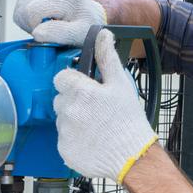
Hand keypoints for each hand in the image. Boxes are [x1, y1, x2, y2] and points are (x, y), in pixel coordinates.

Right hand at [13, 0, 106, 45]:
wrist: (90, 15)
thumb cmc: (87, 26)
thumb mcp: (79, 34)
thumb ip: (59, 34)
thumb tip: (37, 33)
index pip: (31, 12)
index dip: (36, 27)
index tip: (52, 30)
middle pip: (24, 9)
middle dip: (34, 24)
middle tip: (52, 27)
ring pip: (20, 7)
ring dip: (31, 20)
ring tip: (50, 22)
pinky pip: (21, 4)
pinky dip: (29, 15)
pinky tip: (44, 16)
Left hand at [53, 29, 156, 181]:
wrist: (133, 157)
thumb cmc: (129, 120)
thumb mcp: (121, 84)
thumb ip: (107, 58)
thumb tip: (103, 35)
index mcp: (80, 91)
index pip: (61, 78)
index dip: (72, 81)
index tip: (84, 89)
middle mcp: (67, 110)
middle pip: (60, 99)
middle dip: (73, 101)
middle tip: (94, 109)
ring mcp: (64, 132)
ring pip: (61, 119)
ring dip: (74, 120)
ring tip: (96, 126)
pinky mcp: (64, 150)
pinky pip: (64, 139)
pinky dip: (74, 139)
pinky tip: (92, 139)